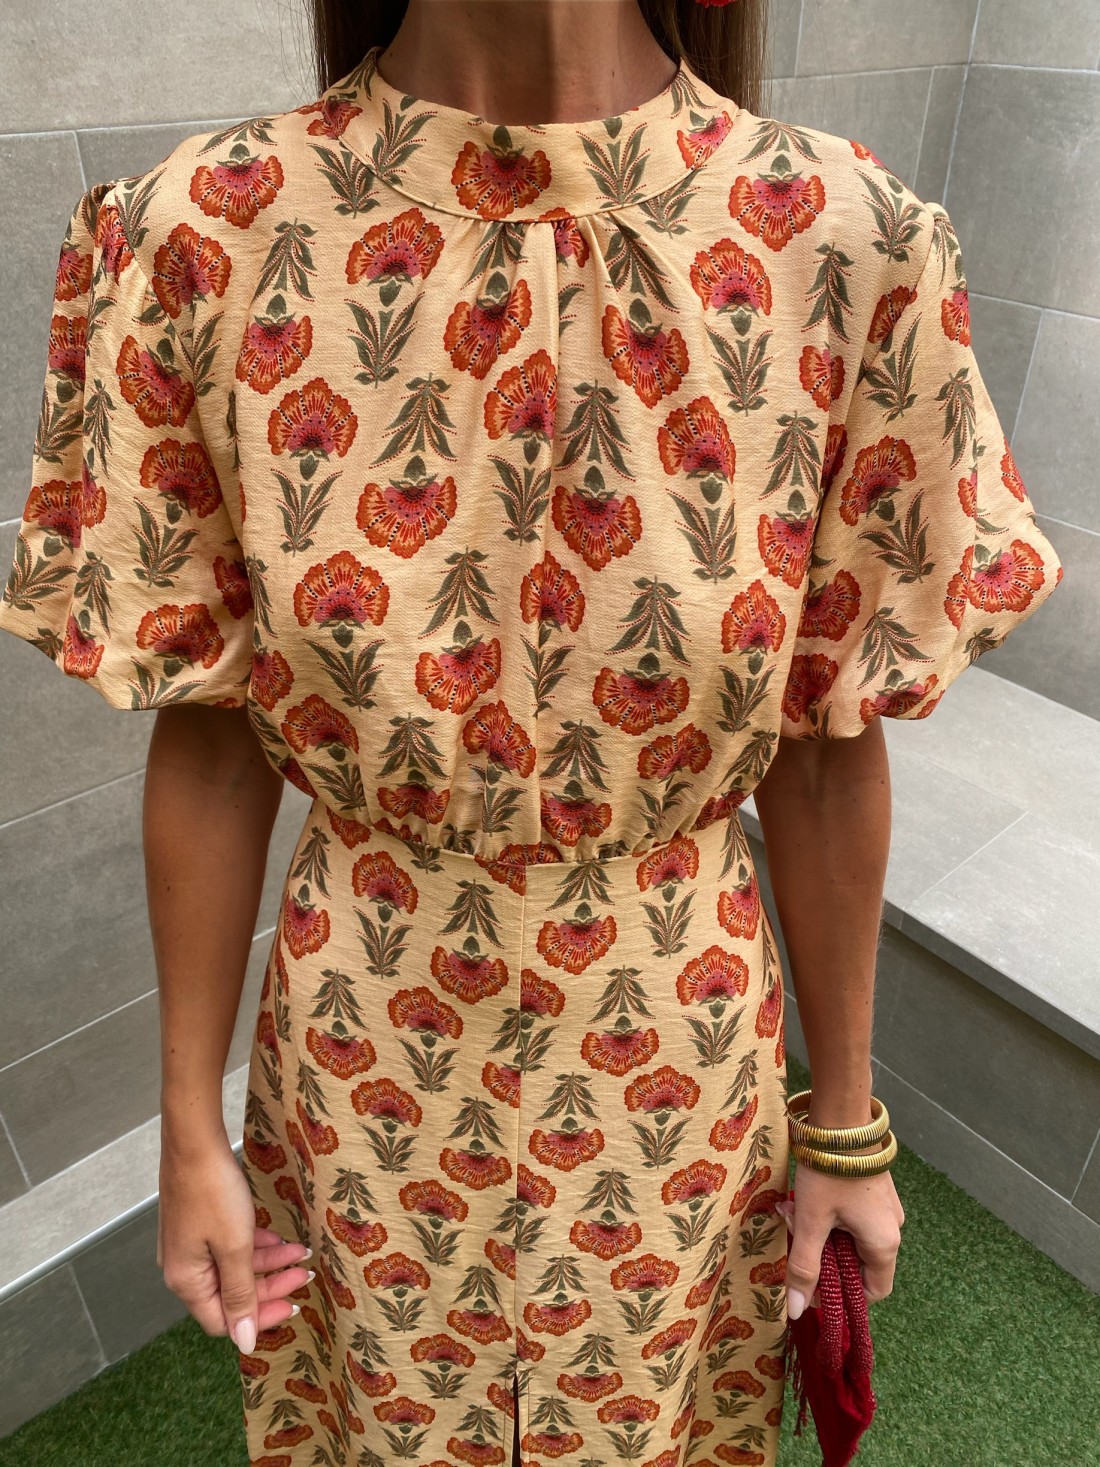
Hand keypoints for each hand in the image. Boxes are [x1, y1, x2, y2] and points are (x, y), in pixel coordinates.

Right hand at [157, 1135, 311, 1353]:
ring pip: (233, 1267)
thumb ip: (240, 1295)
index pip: (222, 1321)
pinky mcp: (199, 1223)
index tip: (292, 1305)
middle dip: (270, 1286)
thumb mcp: (234, 1246)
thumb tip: (243, 1342)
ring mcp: (190, 1244)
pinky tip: (279, 1238)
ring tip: (299, 1252)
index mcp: (186, 1281)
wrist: (194, 1141)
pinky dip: (254, 1245)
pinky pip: (229, 1246)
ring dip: (267, 1263)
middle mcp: (184, 1267)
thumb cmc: (213, 1192)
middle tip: (303, 1274)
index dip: (259, 1318)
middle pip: (230, 1294)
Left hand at [777, 1158, 904, 1318]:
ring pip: (851, 1237)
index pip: (873, 1292)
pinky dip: (828, 1215)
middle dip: (821, 1255)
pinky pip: (853, 1217)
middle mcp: (892, 1229)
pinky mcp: (875, 1191)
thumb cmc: (829, 1173)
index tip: (812, 1282)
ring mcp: (886, 1208)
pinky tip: (803, 1198)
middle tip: (794, 1236)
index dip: (842, 1294)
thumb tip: (797, 1311)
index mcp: (884, 1244)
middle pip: (858, 1263)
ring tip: (792, 1211)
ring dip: (820, 1231)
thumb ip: (804, 1267)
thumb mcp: (811, 1222)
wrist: (842, 1119)